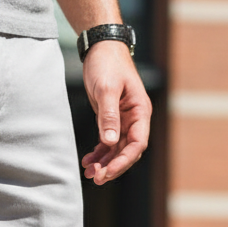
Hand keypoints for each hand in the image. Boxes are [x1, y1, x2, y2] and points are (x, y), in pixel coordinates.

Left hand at [80, 41, 151, 184]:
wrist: (101, 48)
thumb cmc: (107, 64)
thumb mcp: (106, 89)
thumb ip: (108, 116)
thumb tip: (110, 142)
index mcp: (140, 111)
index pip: (137, 144)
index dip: (123, 161)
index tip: (107, 172)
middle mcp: (135, 118)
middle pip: (127, 151)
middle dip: (112, 166)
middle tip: (95, 178)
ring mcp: (124, 120)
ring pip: (116, 149)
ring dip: (104, 162)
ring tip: (88, 173)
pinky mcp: (111, 119)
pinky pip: (107, 142)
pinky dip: (99, 153)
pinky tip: (87, 161)